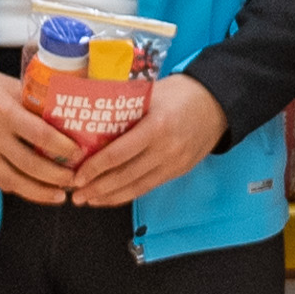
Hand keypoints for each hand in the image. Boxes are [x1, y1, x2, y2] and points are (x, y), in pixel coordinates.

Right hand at [0, 42, 86, 200]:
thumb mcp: (6, 84)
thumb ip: (30, 101)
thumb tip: (60, 112)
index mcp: (3, 111)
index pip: (40, 134)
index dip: (63, 147)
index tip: (78, 153)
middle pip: (30, 165)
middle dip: (57, 177)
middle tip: (75, 179)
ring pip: (14, 181)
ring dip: (40, 192)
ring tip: (59, 195)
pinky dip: (19, 188)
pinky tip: (34, 190)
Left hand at [68, 76, 226, 207]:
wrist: (218, 103)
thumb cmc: (181, 93)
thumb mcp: (151, 92)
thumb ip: (124, 104)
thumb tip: (89, 112)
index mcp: (156, 126)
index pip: (119, 153)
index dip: (95, 168)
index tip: (77, 175)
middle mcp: (166, 149)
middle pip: (125, 176)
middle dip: (97, 189)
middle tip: (76, 195)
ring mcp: (174, 163)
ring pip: (137, 187)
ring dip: (110, 197)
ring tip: (89, 201)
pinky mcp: (179, 171)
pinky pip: (149, 187)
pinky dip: (128, 194)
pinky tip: (112, 197)